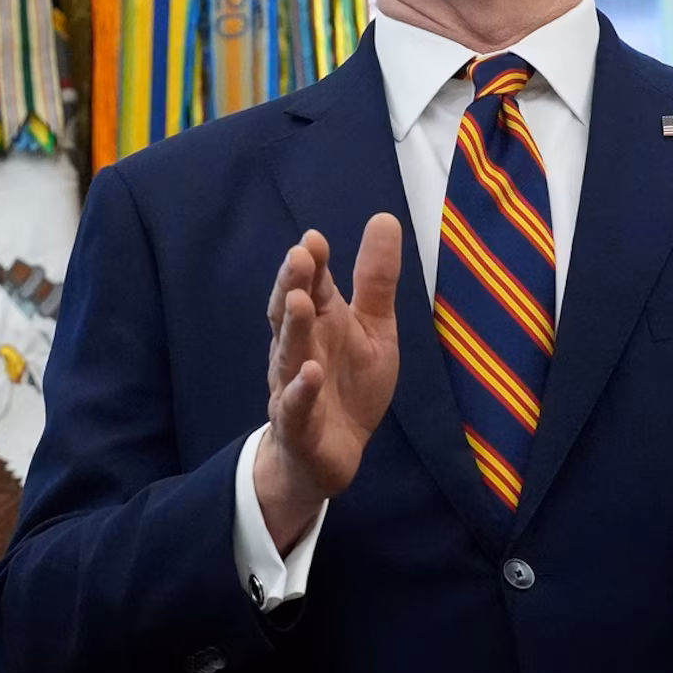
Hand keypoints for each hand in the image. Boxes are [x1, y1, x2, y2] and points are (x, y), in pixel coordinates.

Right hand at [253, 214, 404, 551]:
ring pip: (288, 355)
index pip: (311, 287)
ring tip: (299, 303)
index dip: (311, 264)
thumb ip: (375, 279)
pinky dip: (301, 391)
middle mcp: (299, 350)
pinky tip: (310, 373)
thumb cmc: (348, 384)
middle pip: (290, 314)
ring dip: (293, 329)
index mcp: (319, 323)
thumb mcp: (373, 327)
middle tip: (299, 258)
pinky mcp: (299, 427)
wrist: (330, 455)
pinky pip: (296, 408)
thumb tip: (385, 217)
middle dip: (292, 286)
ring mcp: (294, 387)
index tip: (314, 239)